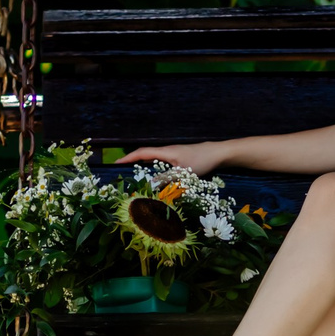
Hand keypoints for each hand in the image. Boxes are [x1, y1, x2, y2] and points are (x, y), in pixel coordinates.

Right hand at [116, 143, 230, 175]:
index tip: (116, 163)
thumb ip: (167, 178)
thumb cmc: (201, 160)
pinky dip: (155, 167)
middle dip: (133, 162)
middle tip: (122, 171)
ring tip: (134, 175)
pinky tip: (155, 175)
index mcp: (165, 152)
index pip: (142, 153)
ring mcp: (173, 154)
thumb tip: (150, 184)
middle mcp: (167, 151)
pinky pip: (162, 162)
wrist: (218, 153)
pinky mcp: (179, 157)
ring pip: (154, 159)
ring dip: (144, 165)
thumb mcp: (183, 172)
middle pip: (145, 155)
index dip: (128, 158)